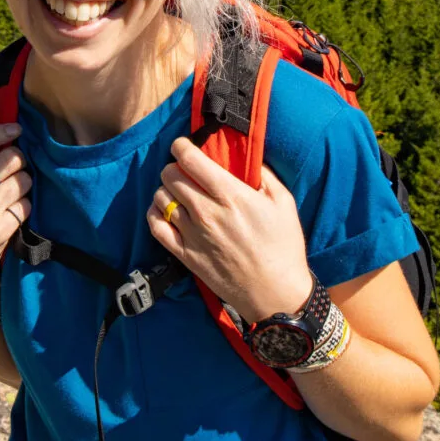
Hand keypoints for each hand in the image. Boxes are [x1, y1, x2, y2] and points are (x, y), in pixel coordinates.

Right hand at [0, 123, 30, 294]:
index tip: (15, 128)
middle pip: (10, 159)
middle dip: (18, 159)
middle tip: (14, 167)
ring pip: (24, 181)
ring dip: (23, 184)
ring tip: (11, 192)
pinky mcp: (0, 231)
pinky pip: (27, 206)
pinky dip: (24, 207)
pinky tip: (12, 212)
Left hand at [147, 137, 312, 323]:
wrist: (276, 295)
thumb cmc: (284, 247)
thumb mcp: (284, 203)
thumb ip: (264, 175)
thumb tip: (247, 158)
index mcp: (230, 195)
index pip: (190, 160)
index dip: (181, 146)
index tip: (183, 145)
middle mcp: (206, 212)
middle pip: (170, 175)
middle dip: (175, 167)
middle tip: (185, 171)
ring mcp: (192, 234)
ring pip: (161, 198)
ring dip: (167, 190)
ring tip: (178, 193)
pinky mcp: (185, 255)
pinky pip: (156, 227)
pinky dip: (155, 214)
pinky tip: (166, 212)